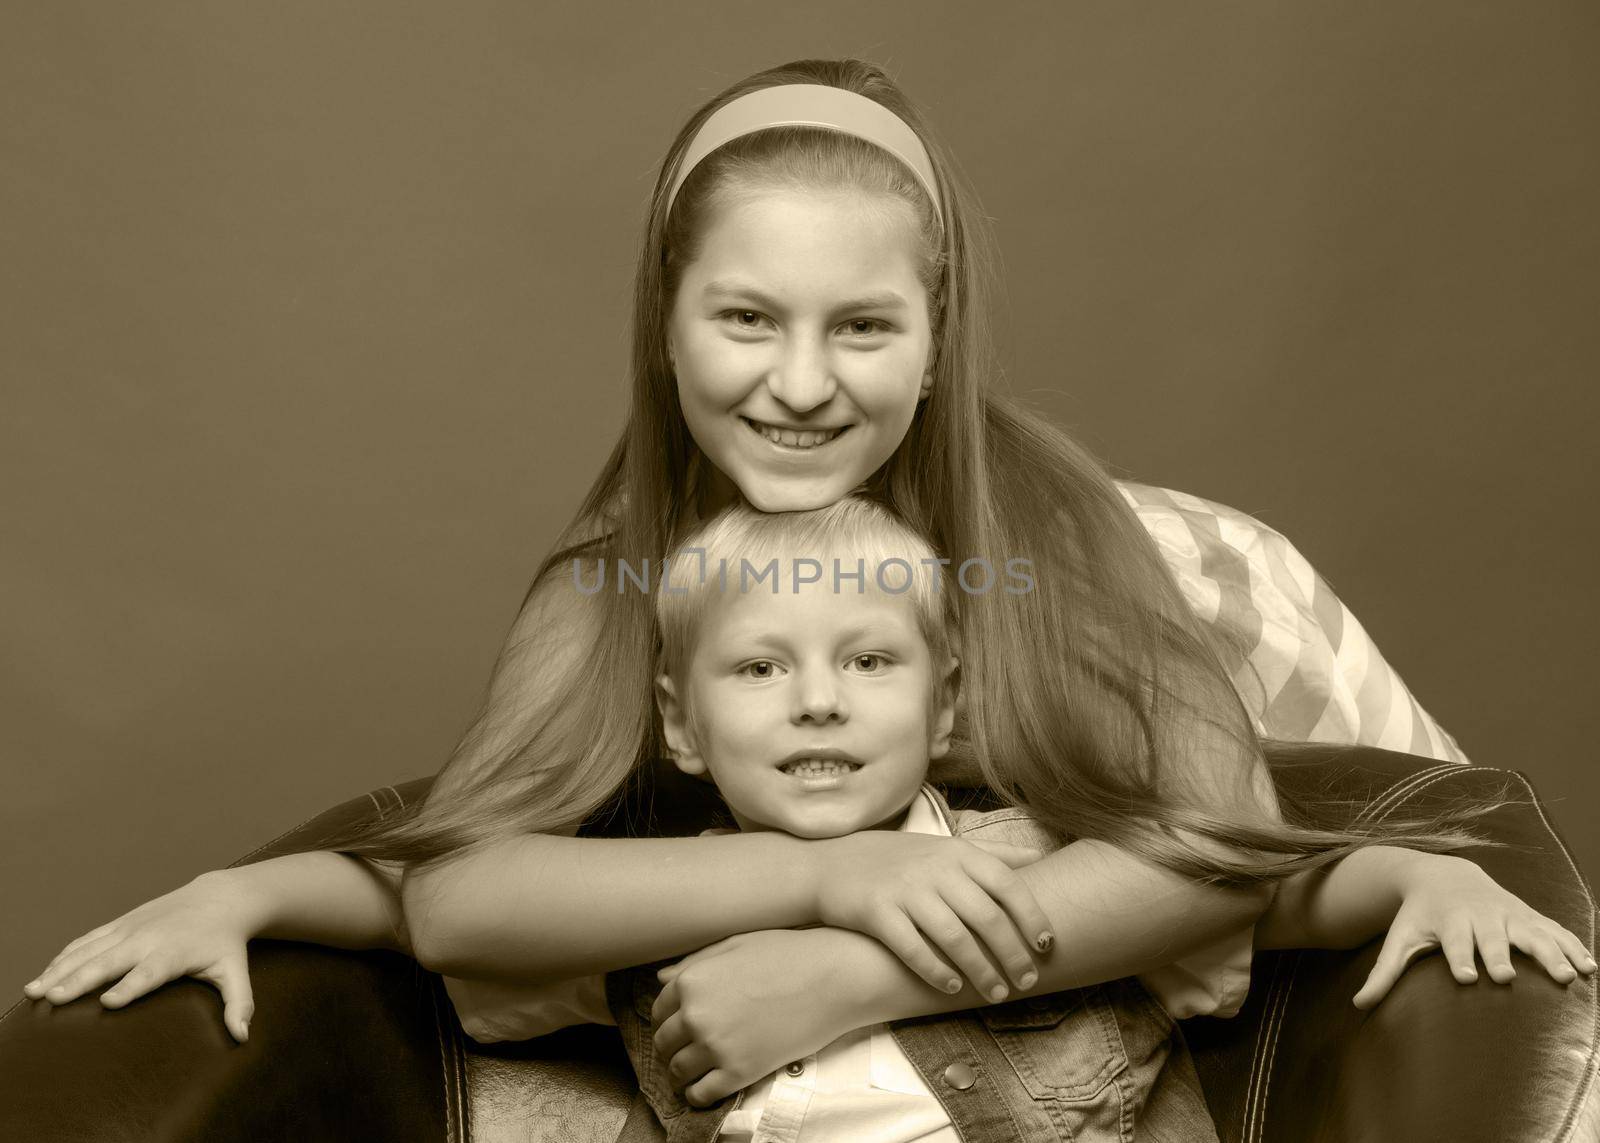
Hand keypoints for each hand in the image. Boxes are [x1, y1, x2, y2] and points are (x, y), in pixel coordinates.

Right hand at [22, 870, 259, 1041]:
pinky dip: (64, 955)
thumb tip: (243, 1036)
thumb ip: (238, 1004)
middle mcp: (148, 938)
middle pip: (110, 961)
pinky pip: (88, 939)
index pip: (150, 973)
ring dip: (60, 969)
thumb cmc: (225, 943)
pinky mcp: (121, 923)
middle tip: (52, 998)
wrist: (220, 898)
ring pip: (90, 949)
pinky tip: (44, 974)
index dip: (130, 987)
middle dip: (80, 979)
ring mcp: (131, 928)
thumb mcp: (235, 972)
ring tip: (34, 991)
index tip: (109, 1003)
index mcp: (175, 953)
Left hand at [651, 929, 864, 1106]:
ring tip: (694, 1072)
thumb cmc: (787, 954)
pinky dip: (698, 1095)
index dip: (667, 1020)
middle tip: (686, 1050)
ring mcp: (716, 1046)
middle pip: (664, 1043)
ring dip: (681, 1074)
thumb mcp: (736, 945)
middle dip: (672, 1047)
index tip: (679, 1026)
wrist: (832, 978)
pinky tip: (706, 1087)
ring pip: (678, 1071)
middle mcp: (696, 1015)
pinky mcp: (739, 1072)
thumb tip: (662, 979)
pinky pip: (701, 1094)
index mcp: (692, 981)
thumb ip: (695, 963)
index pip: (659, 1011)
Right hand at [810, 831, 1052, 1001]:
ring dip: (981, 969)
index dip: (1031, 916)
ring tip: (996, 993)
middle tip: (1027, 981)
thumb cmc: (898, 860)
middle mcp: (934, 869)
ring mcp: (904, 890)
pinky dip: (937, 970)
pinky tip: (953, 987)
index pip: (1006, 884)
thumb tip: (1043, 855)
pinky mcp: (877, 912)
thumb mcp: (945, 846)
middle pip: (985, 916)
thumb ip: (993, 853)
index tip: (1047, 946)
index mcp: (956, 853)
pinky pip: (912, 948)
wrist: (830, 863)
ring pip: (954, 936)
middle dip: (1012, 953)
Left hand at [1352, 854, 1596, 1008]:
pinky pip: (1556, 931)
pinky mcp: (1530, 916)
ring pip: (1532, 934)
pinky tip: (1590, 969)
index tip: (1467, 977)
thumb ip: (1384, 973)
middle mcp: (1481, 915)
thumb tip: (1358, 1006)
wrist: (1444, 875)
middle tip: (1507, 977)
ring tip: (1568, 978)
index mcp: (1449, 921)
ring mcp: (1509, 914)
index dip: (1460, 958)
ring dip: (1550, 954)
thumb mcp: (1400, 939)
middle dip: (1500, 955)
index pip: (1454, 942)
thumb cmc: (1421, 917)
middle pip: (1492, 937)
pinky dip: (1573, 947)